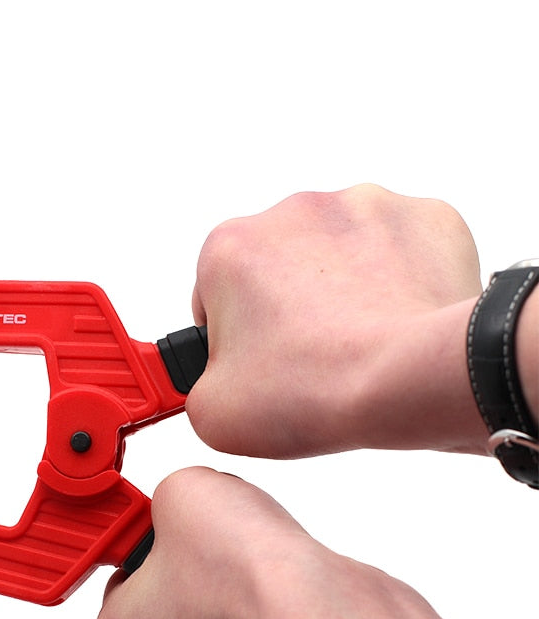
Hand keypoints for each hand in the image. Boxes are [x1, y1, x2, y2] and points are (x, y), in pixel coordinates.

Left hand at [95, 467, 538, 618]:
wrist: (318, 618)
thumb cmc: (241, 572)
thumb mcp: (180, 492)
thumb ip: (166, 500)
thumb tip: (181, 504)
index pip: (124, 585)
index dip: (153, 547)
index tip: (174, 531)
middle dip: (196, 583)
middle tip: (222, 551)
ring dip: (238, 612)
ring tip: (262, 578)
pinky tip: (290, 610)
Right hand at [187, 183, 486, 457]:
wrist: (411, 382)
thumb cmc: (315, 389)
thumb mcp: (212, 412)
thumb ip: (195, 387)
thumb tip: (216, 381)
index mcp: (229, 247)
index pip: (215, 293)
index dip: (233, 337)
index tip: (256, 364)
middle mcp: (291, 211)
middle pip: (277, 267)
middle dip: (286, 308)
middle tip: (308, 361)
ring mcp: (362, 205)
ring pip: (339, 255)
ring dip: (341, 290)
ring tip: (357, 345)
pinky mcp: (422, 216)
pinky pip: (398, 250)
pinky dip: (397, 281)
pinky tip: (396, 322)